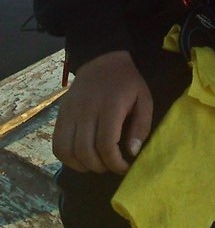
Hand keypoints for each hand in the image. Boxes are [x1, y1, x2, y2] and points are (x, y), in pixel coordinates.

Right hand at [53, 50, 152, 174]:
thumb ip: (142, 126)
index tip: (124, 167)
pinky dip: (66, 157)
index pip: (106, 144)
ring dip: (81, 166)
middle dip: (100, 166)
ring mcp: (70, 112)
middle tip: (111, 166)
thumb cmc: (126, 83)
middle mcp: (86, 110)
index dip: (115, 163)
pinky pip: (57, 144)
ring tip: (96, 164)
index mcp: (110, 106)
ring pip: (67, 150)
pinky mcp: (60, 114)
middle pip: (85, 151)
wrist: (102, 61)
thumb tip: (132, 152)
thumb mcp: (144, 99)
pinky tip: (80, 158)